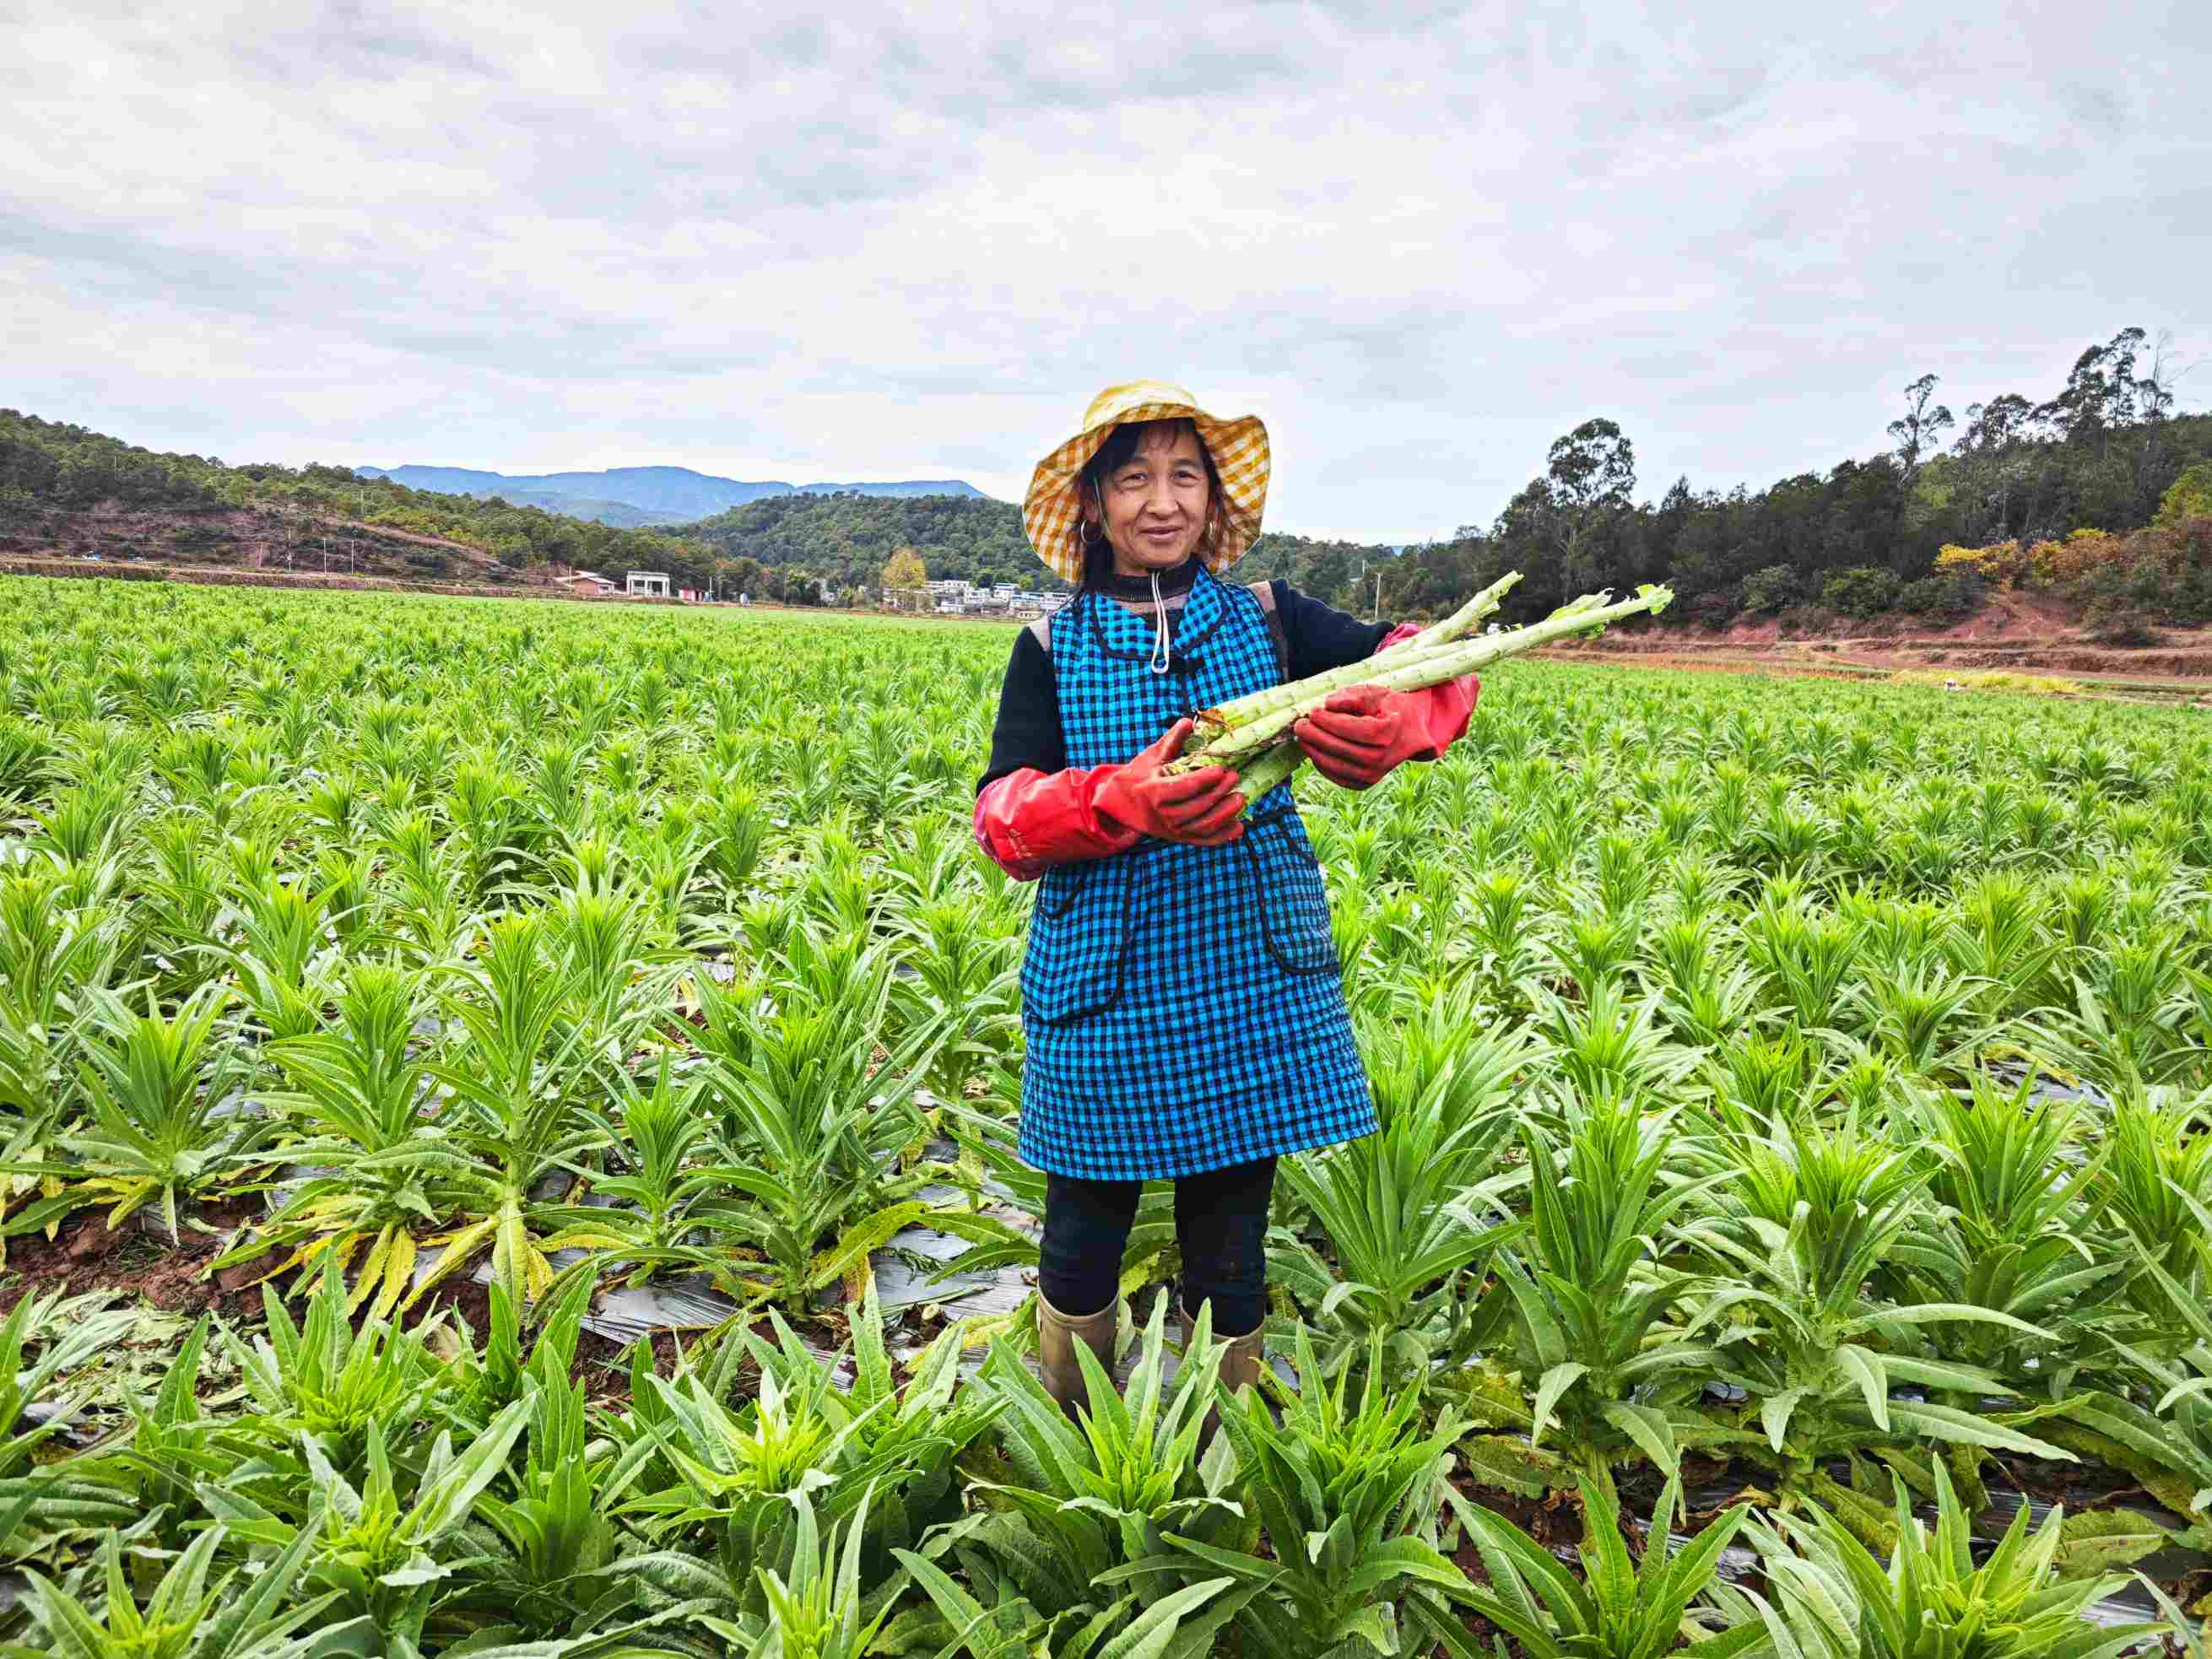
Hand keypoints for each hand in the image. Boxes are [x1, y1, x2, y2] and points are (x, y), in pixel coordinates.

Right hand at [1094, 719, 1244, 844]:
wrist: (1122, 804)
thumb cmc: (1140, 775)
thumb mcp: (1153, 756)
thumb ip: (1172, 740)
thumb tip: (1189, 722)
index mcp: (1155, 793)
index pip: (1184, 787)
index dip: (1205, 779)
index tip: (1221, 769)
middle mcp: (1164, 816)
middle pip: (1198, 806)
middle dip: (1219, 792)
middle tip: (1235, 777)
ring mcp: (1173, 831)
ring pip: (1204, 826)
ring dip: (1226, 814)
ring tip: (1240, 798)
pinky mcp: (1180, 838)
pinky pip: (1204, 841)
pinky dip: (1223, 836)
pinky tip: (1239, 827)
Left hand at [1293, 684, 1436, 789]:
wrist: (1408, 732)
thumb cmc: (1388, 708)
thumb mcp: (1374, 693)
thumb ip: (1352, 696)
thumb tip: (1328, 704)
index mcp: (1390, 732)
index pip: (1354, 730)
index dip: (1330, 722)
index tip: (1314, 712)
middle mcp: (1383, 758)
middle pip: (1341, 749)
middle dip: (1316, 736)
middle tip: (1300, 724)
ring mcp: (1374, 774)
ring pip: (1335, 765)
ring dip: (1313, 750)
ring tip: (1303, 735)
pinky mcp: (1364, 783)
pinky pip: (1336, 776)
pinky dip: (1321, 763)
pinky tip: (1314, 747)